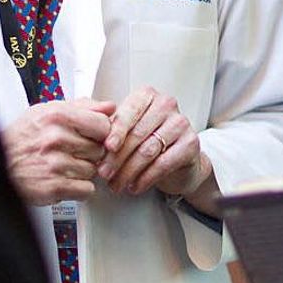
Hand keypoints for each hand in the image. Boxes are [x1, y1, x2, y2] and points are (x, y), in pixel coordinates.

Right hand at [2, 97, 114, 205]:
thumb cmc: (22, 138)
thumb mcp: (47, 112)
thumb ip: (82, 107)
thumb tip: (109, 108)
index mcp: (57, 115)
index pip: (102, 124)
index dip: (101, 133)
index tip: (93, 136)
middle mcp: (56, 138)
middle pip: (99, 150)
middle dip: (89, 153)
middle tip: (71, 153)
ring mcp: (56, 163)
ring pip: (93, 171)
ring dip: (82, 172)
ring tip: (63, 166)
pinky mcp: (54, 186)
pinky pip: (86, 189)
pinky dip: (78, 189)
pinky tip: (63, 181)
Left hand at [96, 85, 211, 201]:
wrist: (179, 159)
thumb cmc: (148, 140)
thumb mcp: (128, 129)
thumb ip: (110, 126)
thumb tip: (90, 134)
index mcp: (147, 96)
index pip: (129, 112)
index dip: (116, 132)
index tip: (106, 148)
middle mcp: (166, 104)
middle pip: (137, 134)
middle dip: (117, 158)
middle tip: (105, 174)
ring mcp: (181, 123)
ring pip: (148, 151)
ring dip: (128, 171)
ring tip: (117, 184)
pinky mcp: (191, 143)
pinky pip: (163, 163)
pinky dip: (146, 178)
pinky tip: (135, 186)